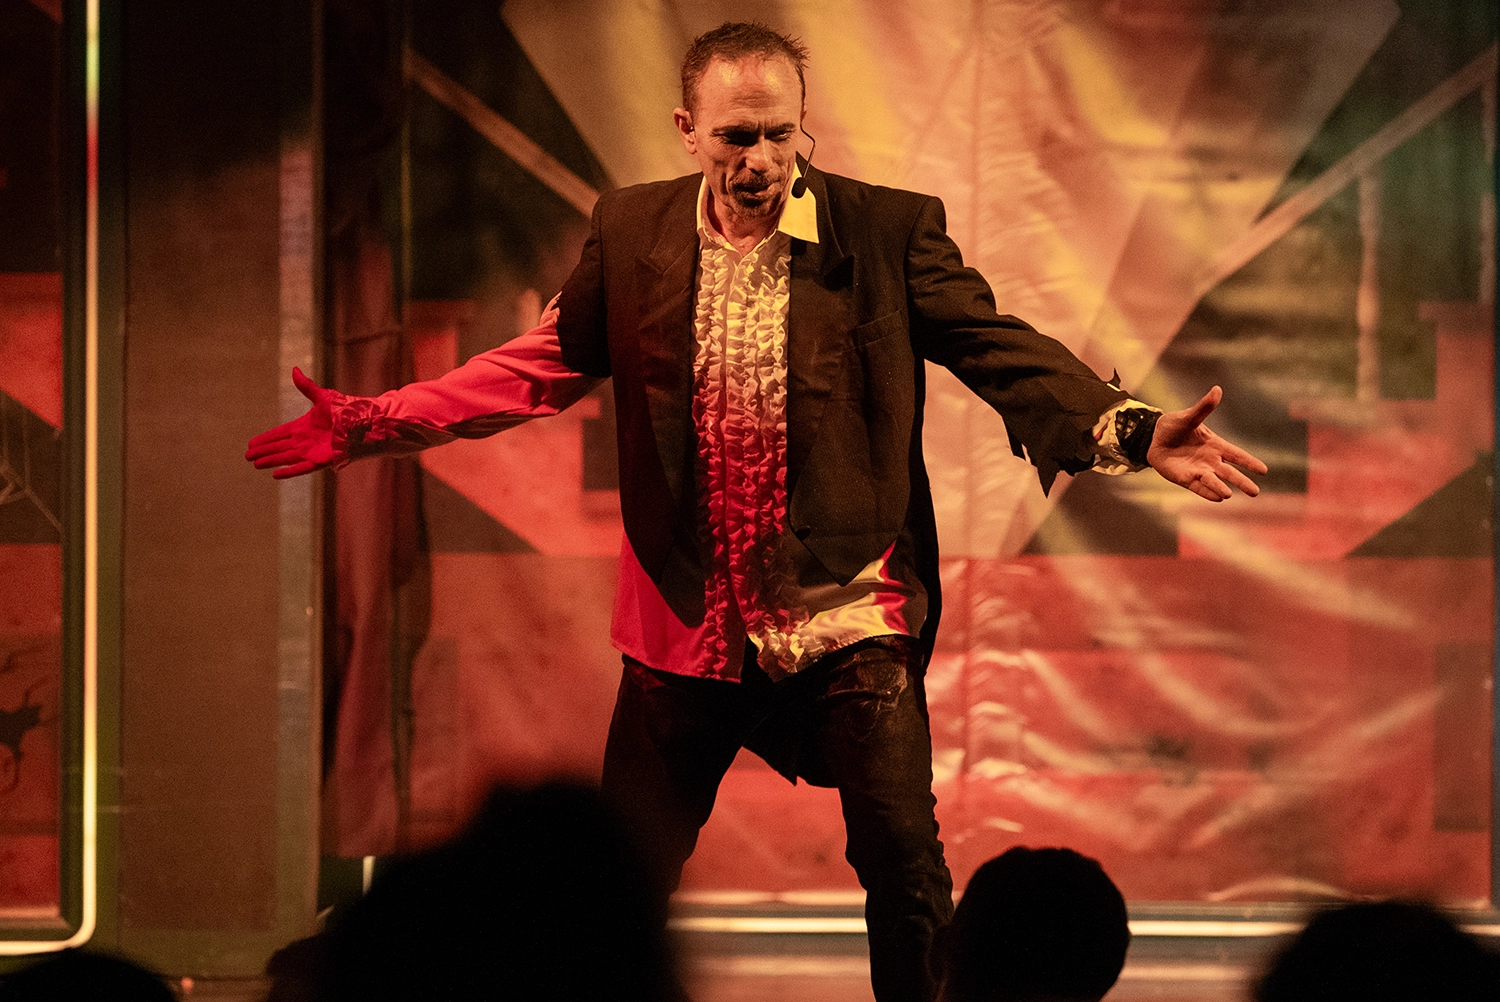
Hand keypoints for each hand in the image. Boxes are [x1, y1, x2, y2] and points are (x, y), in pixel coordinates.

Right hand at [244, 367, 343, 478]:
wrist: (365, 423)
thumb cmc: (346, 410)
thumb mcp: (323, 397)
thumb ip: (306, 387)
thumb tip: (294, 369)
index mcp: (304, 426)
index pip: (279, 433)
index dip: (265, 438)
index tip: (251, 443)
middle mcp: (305, 440)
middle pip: (279, 447)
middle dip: (264, 451)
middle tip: (247, 456)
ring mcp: (313, 451)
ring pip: (287, 457)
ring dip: (271, 460)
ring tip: (256, 464)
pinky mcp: (322, 460)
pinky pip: (302, 467)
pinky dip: (290, 471)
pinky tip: (276, 475)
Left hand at [1147, 386, 1266, 501]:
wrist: (1152, 438)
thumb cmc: (1173, 426)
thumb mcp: (1188, 417)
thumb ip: (1203, 407)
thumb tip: (1217, 389)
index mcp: (1215, 445)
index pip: (1237, 455)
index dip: (1249, 462)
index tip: (1264, 471)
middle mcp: (1210, 460)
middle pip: (1229, 473)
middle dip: (1242, 482)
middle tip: (1255, 493)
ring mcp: (1198, 470)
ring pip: (1214, 481)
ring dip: (1221, 487)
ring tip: (1229, 494)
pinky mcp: (1185, 478)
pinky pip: (1198, 488)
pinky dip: (1207, 492)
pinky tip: (1217, 498)